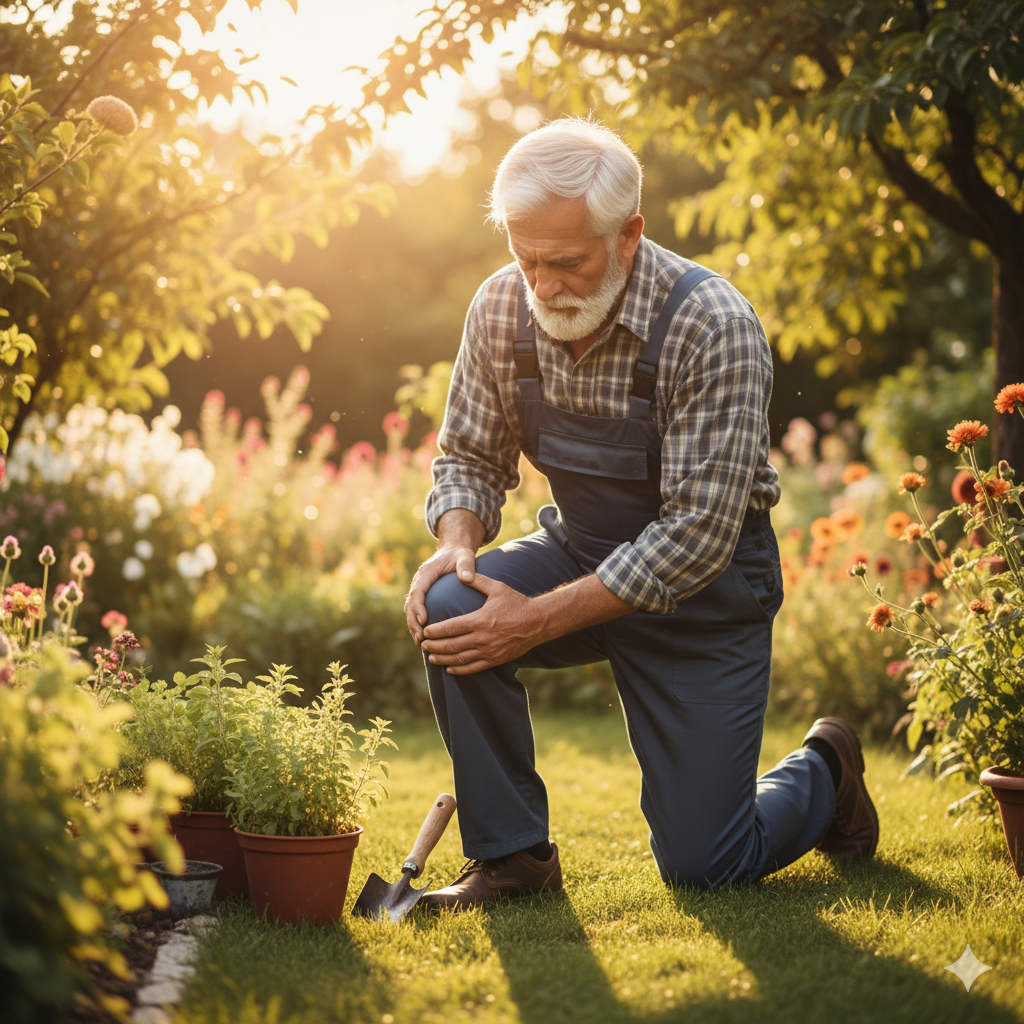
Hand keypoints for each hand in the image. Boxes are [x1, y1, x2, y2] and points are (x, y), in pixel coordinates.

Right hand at [405, 543, 476, 643]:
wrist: (454, 549)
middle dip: (414, 621)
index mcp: (427, 573)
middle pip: (410, 603)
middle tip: (421, 638)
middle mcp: (419, 581)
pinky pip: (415, 610)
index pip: (418, 591)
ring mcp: (419, 588)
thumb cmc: (460, 554)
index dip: (418, 606)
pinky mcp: (423, 594)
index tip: (424, 620)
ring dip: (413, 625)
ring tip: (420, 642)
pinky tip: (424, 637)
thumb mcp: (465, 556)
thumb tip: (467, 578)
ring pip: (410, 609)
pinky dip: (417, 623)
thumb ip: (466, 565)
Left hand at [420, 574, 540, 674]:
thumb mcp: (497, 588)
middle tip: (423, 645)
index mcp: (480, 620)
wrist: (538, 622)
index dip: (436, 631)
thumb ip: (477, 580)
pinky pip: (474, 668)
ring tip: (431, 658)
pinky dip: (460, 670)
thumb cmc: (516, 603)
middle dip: (435, 646)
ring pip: (460, 658)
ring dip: (443, 659)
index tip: (425, 631)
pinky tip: (449, 668)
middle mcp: (483, 638)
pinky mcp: (496, 659)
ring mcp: (489, 651)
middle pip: (452, 645)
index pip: (451, 628)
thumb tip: (461, 574)